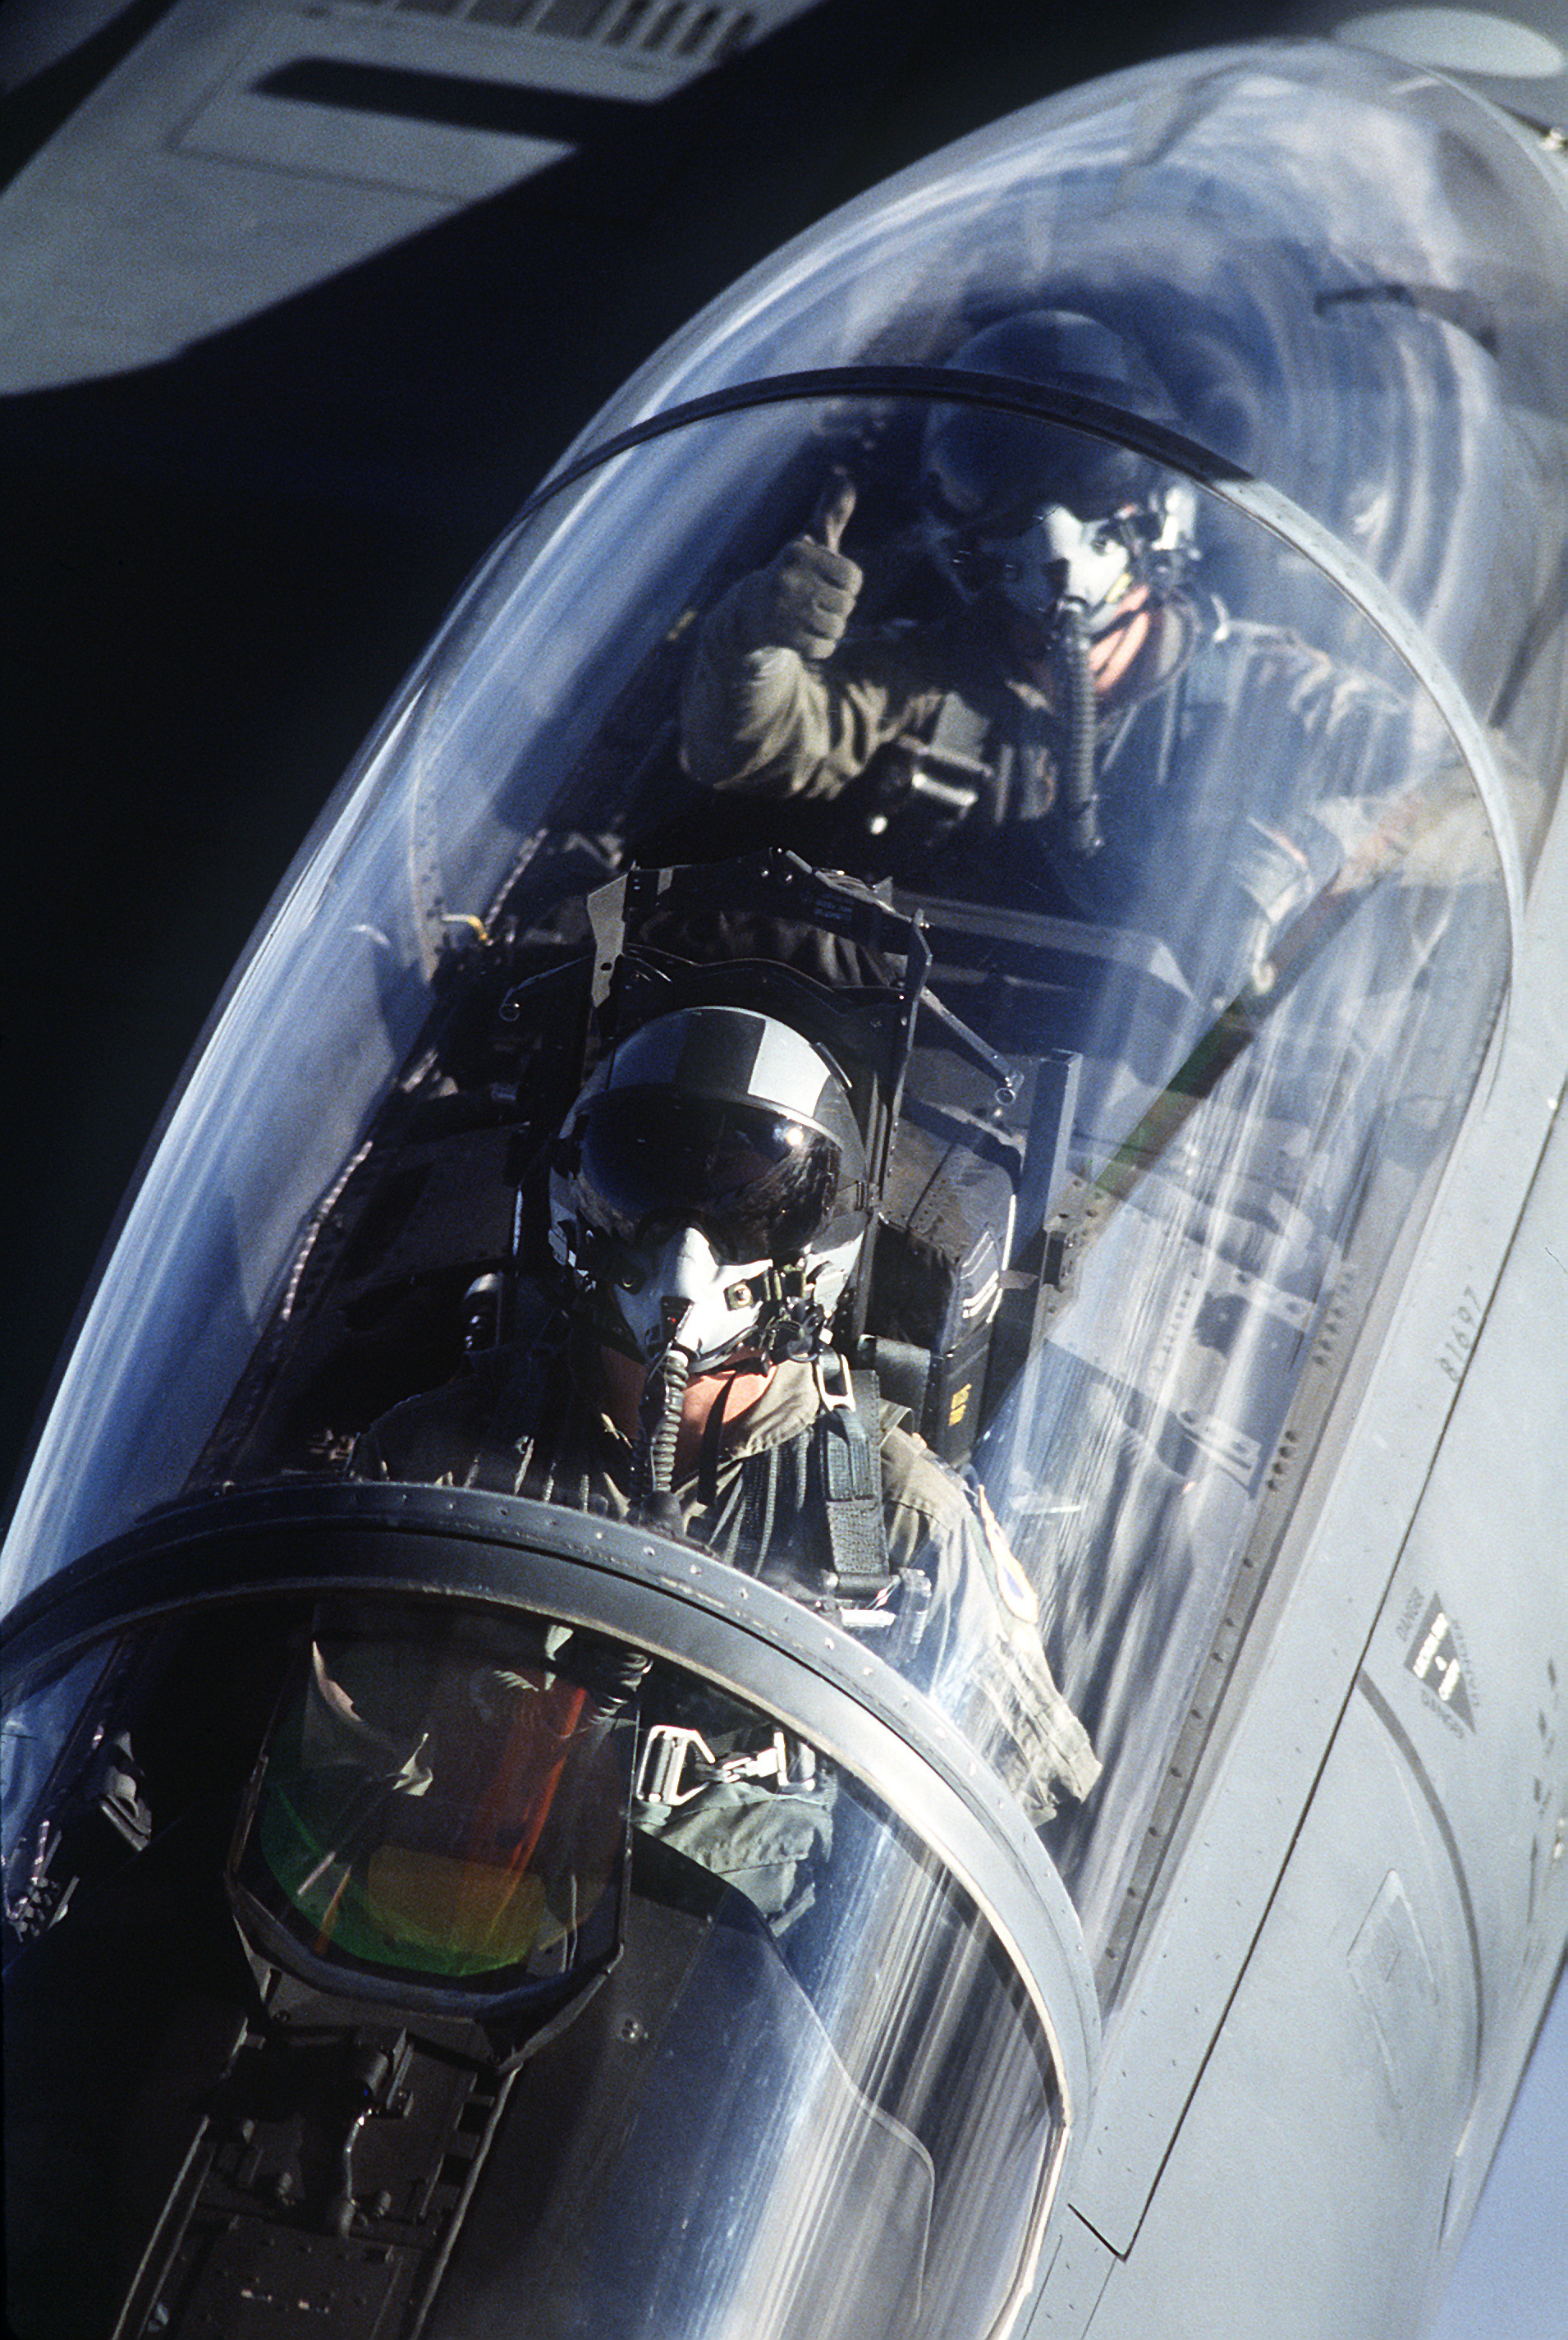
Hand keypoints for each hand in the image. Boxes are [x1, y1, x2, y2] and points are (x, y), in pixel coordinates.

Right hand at [736, 467, 861, 658]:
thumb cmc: (793, 573)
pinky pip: (823, 649)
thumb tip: (845, 477)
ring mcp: (782, 609)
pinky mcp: (780, 636)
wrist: (750, 611)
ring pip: (836, 628)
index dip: (849, 585)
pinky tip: (806, 636)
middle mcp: (788, 578)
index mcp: (798, 552)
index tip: (831, 583)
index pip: (853, 577)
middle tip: (816, 603)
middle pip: (846, 605)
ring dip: (830, 629)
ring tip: (811, 619)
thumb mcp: (810, 542)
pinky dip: (821, 647)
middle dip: (838, 608)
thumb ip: (831, 513)